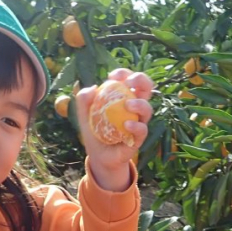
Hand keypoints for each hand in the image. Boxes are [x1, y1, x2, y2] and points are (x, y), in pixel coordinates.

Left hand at [76, 68, 153, 190]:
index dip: (123, 73)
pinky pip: (142, 130)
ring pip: (147, 109)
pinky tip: (126, 125)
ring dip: (140, 104)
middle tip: (129, 83)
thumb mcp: (84, 115)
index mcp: (123, 97)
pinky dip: (136, 126)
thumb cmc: (94, 132)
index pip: (128, 79)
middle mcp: (134, 108)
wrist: (99, 156)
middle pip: (146, 88)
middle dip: (141, 80)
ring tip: (127, 104)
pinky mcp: (138, 138)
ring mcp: (138, 122)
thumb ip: (83, 101)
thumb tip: (93, 88)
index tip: (112, 76)